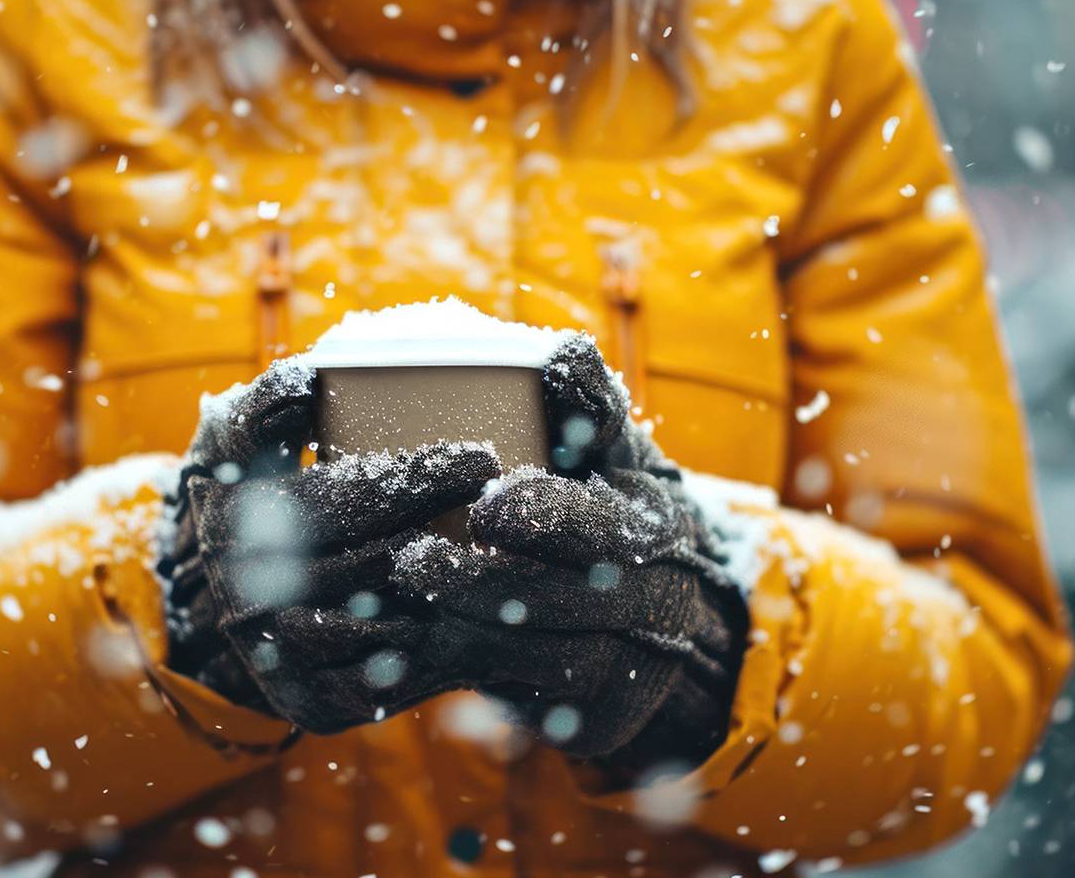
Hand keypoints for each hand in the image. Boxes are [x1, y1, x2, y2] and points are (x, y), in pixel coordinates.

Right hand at [159, 360, 502, 733]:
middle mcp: (248, 596)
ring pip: (386, 623)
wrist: (220, 597)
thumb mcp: (236, 438)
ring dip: (449, 590)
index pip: (348, 496)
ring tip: (500, 552)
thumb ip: (269, 401)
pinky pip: (385, 682)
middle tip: (504, 498)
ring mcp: (279, 657)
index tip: (483, 457)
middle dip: (449, 527)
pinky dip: (435, 650)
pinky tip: (475, 615)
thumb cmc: (247, 491)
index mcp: (233, 521)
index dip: (422, 477)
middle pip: (376, 560)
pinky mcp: (310, 703)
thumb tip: (310, 379)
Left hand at [391, 335, 747, 766]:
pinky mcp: (594, 722)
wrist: (671, 617)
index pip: (604, 529)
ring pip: (542, 661)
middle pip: (563, 601)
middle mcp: (651, 606)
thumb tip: (559, 352)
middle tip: (411, 562)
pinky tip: (414, 657)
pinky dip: (471, 682)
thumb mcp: (618, 455)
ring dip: (469, 633)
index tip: (488, 503)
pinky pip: (528, 706)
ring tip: (403, 605)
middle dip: (483, 583)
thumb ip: (587, 406)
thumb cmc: (619, 507)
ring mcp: (627, 672)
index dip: (547, 517)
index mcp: (654, 531)